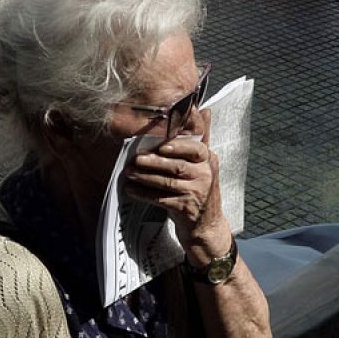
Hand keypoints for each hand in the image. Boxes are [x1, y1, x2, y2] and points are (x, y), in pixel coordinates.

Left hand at [123, 107, 225, 250]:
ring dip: (145, 177)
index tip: (161, 145)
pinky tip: (131, 190)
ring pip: (168, 182)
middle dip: (154, 162)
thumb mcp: (206, 164)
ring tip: (128, 172)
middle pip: (178, 166)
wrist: (207, 227)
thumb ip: (203, 138)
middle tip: (135, 159)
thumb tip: (204, 110)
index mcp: (210, 161)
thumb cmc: (201, 191)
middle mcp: (206, 176)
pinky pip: (161, 199)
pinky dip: (144, 194)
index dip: (178, 146)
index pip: (197, 149)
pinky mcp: (186, 210)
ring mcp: (197, 194)